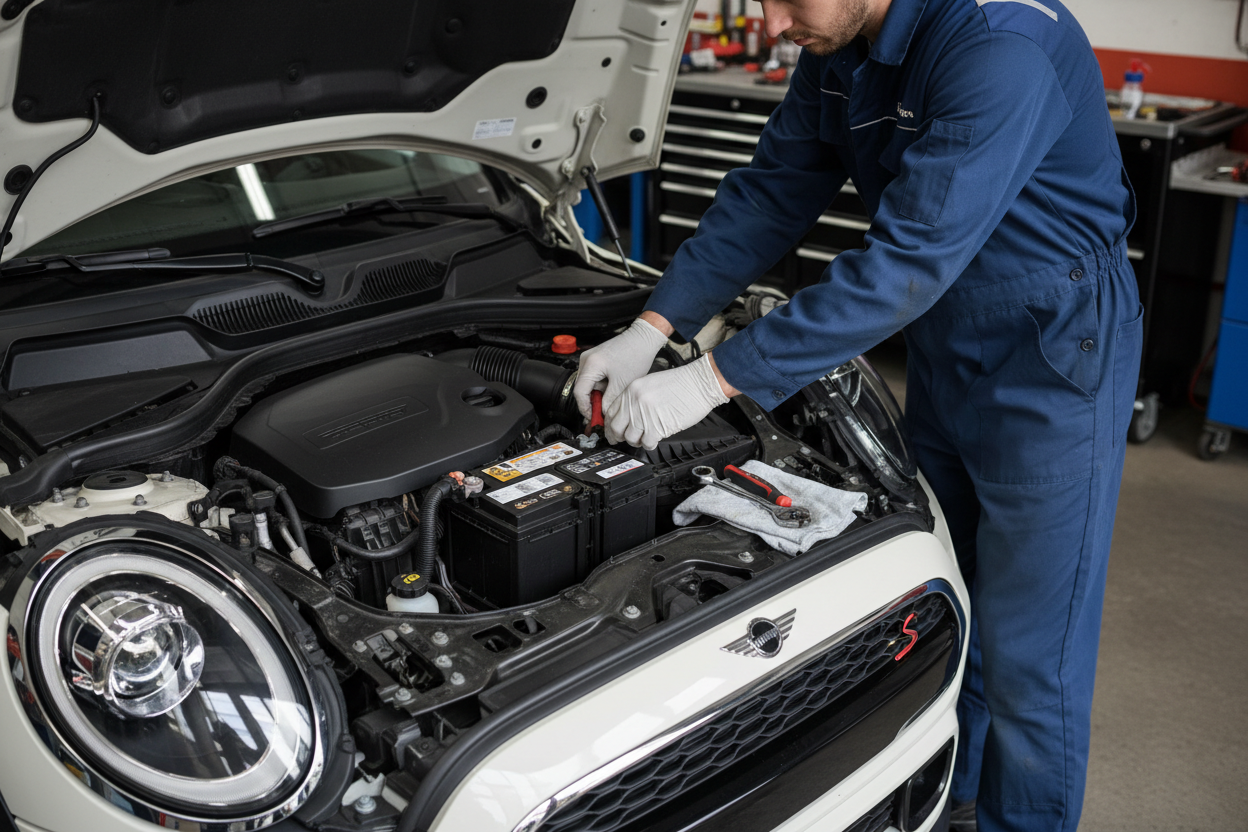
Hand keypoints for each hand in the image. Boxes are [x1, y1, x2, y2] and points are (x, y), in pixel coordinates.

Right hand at [572, 317, 668, 417]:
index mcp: (590, 365)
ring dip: (598, 392)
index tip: (593, 418)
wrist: (643, 338)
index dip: (585, 408)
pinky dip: (602, 384)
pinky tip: (613, 386)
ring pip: (589, 383)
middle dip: (592, 401)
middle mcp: (586, 360)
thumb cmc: (635, 356)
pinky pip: (594, 376)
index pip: (579, 392)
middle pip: (582, 387)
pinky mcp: (596, 358)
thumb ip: (609, 401)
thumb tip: (602, 413)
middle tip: (603, 412)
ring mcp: (590, 358)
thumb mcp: (622, 384)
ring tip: (613, 394)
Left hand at [605, 354, 729, 449]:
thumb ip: (636, 398)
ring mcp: (645, 415)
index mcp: (632, 389)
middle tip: (624, 439)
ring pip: (630, 437)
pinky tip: (654, 440)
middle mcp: (635, 402)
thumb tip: (627, 416)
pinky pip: (646, 443)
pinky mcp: (658, 427)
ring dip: (636, 441)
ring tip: (644, 437)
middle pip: (616, 427)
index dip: (611, 423)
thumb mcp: (650, 383)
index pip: (611, 411)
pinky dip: (649, 444)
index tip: (613, 430)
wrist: (700, 383)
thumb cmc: (681, 383)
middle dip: (618, 436)